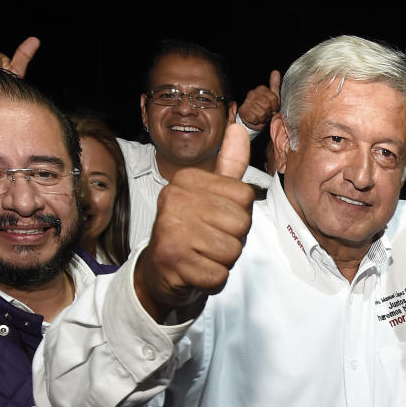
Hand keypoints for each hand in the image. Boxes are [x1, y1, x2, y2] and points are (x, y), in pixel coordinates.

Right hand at [135, 123, 254, 321]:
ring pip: (232, 250)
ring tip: (202, 254)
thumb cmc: (192, 230)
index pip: (245, 196)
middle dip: (233, 238)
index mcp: (187, 179)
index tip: (216, 219)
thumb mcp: (211, 194)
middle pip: (241, 223)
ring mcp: (171, 229)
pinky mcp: (173, 261)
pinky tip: (196, 270)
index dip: (239, 214)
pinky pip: (219, 274)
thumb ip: (229, 165)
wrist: (160, 271)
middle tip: (209, 240)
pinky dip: (213, 278)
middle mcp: (174, 199)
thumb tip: (239, 128)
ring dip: (223, 260)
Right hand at [238, 70, 280, 130]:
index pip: (273, 98)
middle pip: (267, 105)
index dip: (274, 106)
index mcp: (261, 89)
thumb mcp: (273, 97)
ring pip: (262, 112)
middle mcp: (253, 93)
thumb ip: (275, 85)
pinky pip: (255, 117)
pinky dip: (257, 121)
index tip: (272, 108)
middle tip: (266, 113)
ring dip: (263, 118)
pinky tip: (255, 119)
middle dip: (269, 112)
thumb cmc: (264, 109)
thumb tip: (276, 72)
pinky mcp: (243, 111)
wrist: (253, 120)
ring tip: (261, 116)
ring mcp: (247, 102)